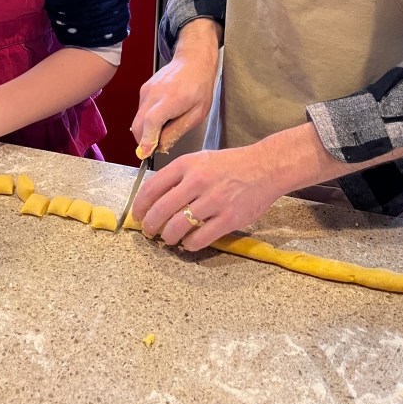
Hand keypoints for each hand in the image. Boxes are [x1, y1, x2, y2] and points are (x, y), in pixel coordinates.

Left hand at [132, 144, 282, 250]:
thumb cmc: (230, 164)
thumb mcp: (200, 159)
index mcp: (186, 165)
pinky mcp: (229, 218)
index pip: (152, 188)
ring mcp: (213, 201)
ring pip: (177, 226)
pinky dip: (189, 244)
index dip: (140, 206)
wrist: (265, 166)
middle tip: (149, 231)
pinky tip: (188, 243)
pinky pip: (200, 238)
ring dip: (168, 236)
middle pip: (161, 210)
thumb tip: (155, 196)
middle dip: (150, 225)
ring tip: (168, 238)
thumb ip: (178, 175)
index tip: (137, 215)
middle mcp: (197, 181)